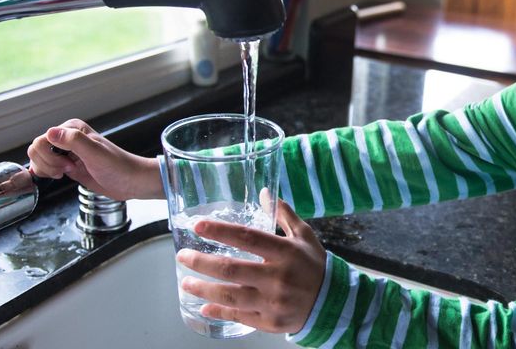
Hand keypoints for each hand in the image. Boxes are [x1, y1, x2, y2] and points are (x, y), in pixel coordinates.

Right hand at [26, 118, 161, 199]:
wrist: (131, 181)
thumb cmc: (118, 167)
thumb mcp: (96, 153)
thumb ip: (74, 141)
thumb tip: (50, 132)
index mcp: (72, 129)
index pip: (42, 140)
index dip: (50, 156)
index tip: (69, 164)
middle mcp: (66, 138)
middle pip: (36, 149)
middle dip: (47, 163)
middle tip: (68, 169)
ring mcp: (66, 152)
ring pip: (38, 159)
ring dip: (47, 169)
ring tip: (67, 172)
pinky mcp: (67, 165)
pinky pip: (45, 167)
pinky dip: (47, 173)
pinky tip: (61, 176)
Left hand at [177, 193, 325, 333]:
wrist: (332, 303)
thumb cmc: (314, 266)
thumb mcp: (305, 236)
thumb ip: (284, 215)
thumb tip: (264, 192)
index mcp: (285, 253)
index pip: (247, 238)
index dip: (220, 231)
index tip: (198, 226)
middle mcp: (278, 278)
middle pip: (231, 270)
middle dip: (201, 262)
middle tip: (182, 256)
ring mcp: (273, 302)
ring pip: (230, 297)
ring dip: (203, 290)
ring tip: (186, 282)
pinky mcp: (270, 322)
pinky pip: (239, 317)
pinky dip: (219, 312)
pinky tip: (204, 306)